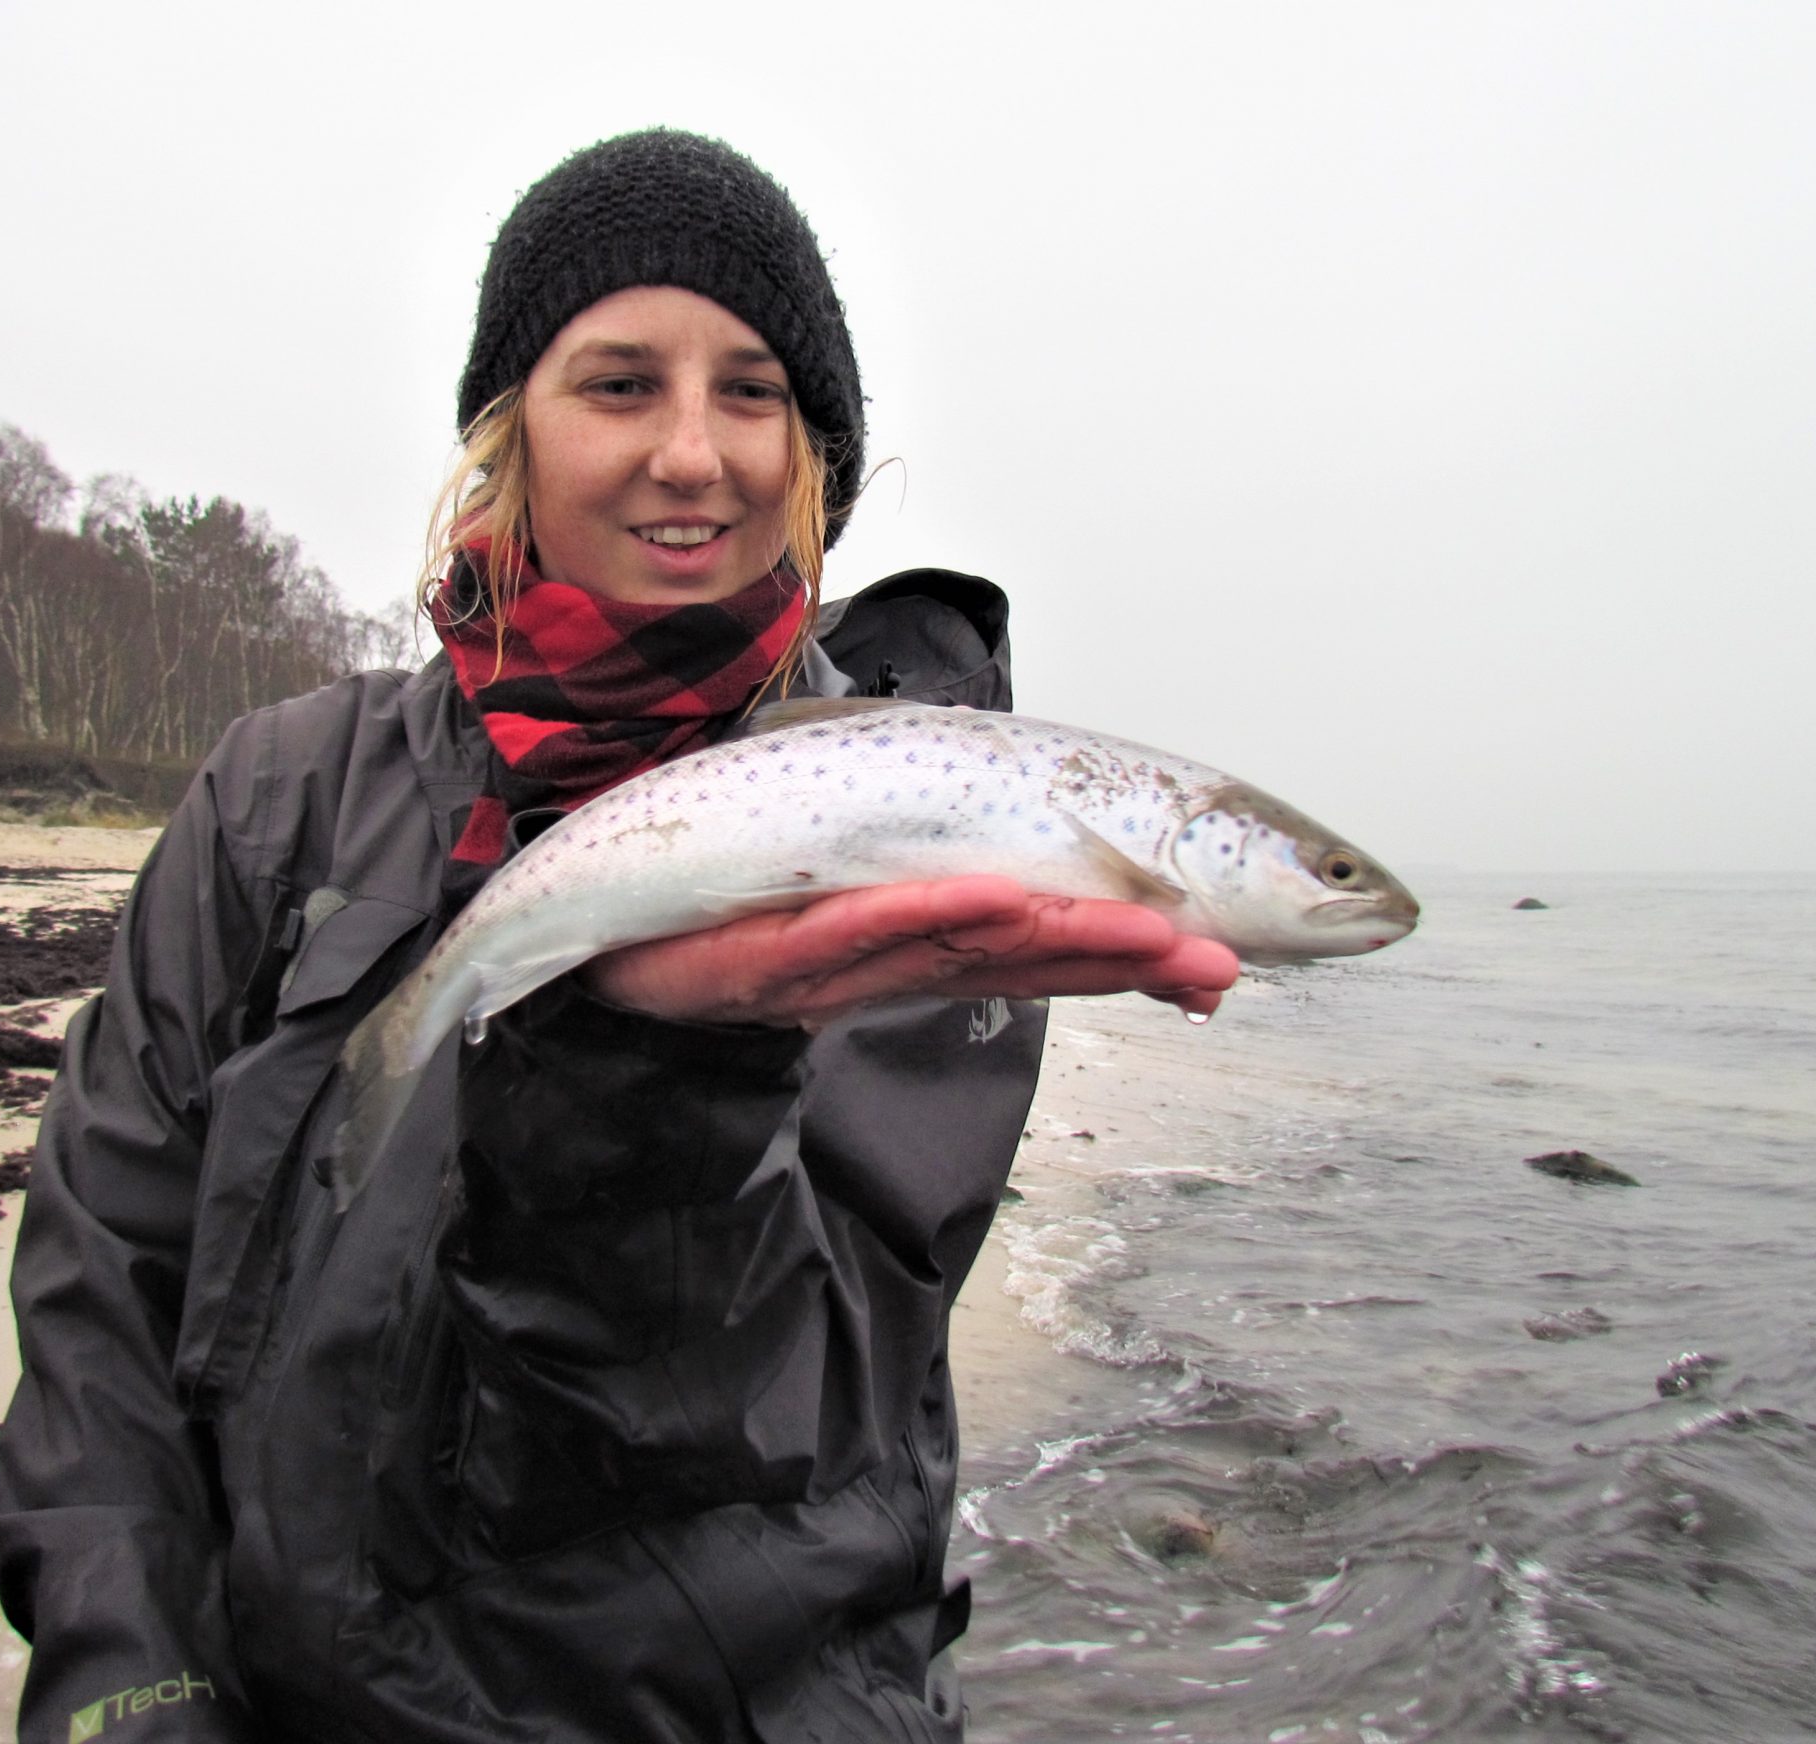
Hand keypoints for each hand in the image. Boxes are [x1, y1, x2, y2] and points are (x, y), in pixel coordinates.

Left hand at [579, 874, 1240, 1029]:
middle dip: (1116, 957)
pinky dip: (918, 914)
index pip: (1037, 954)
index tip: (1213, 962)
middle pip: (1017, 960)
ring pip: (954, 948)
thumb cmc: (725, 901)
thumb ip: (930, 875)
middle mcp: (887, 965)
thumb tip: (1016, 849)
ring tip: (1132, 932)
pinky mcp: (761, 958)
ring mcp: (829, 966)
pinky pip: (850, 931)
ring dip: (1048, 939)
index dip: (1126, 960)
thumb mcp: (843, 879)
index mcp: (915, 946)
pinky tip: (981, 897)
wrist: (602, 939)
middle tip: (1204, 959)